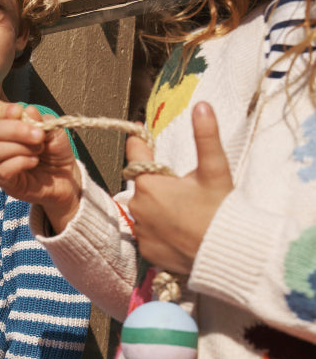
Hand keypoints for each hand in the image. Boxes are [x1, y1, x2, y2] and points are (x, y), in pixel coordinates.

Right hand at [0, 98, 81, 233]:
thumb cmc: (54, 151)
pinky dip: (21, 162)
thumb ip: (39, 120)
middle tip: (39, 135)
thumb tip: (27, 111)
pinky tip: (34, 161)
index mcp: (3, 125)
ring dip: (20, 147)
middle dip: (16, 129)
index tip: (19, 112)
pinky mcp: (5, 183)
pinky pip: (3, 169)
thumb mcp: (52, 129)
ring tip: (39, 150)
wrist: (66, 178)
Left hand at [127, 102, 233, 273]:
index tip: (138, 133)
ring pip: (145, 211)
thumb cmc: (218, 209)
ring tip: (183, 214)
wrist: (223, 253)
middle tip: (184, 191)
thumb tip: (201, 106)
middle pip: (143, 187)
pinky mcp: (145, 251)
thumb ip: (205, 136)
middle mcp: (137, 208)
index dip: (139, 143)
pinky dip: (159, 230)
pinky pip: (148, 234)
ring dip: (158, 208)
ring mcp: (140, 231)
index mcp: (149, 184)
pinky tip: (178, 231)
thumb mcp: (214, 169)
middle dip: (158, 184)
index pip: (136, 154)